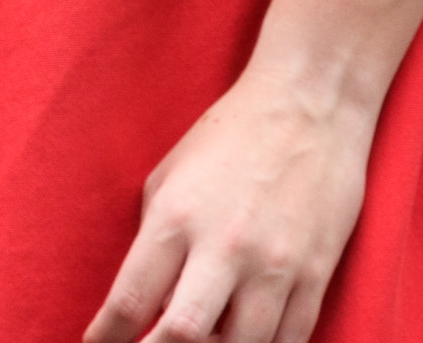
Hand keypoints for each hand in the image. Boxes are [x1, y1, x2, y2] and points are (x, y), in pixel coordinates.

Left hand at [84, 62, 377, 342]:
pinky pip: (289, 341)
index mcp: (176, 218)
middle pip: (182, 336)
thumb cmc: (229, 136)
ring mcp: (276, 267)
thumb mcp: (169, 176)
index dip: (106, 338)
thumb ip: (154, 241)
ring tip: (201, 339)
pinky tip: (243, 340)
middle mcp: (224, 248)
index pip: (130, 300)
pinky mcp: (316, 275)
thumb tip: (147, 304)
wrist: (310, 105)